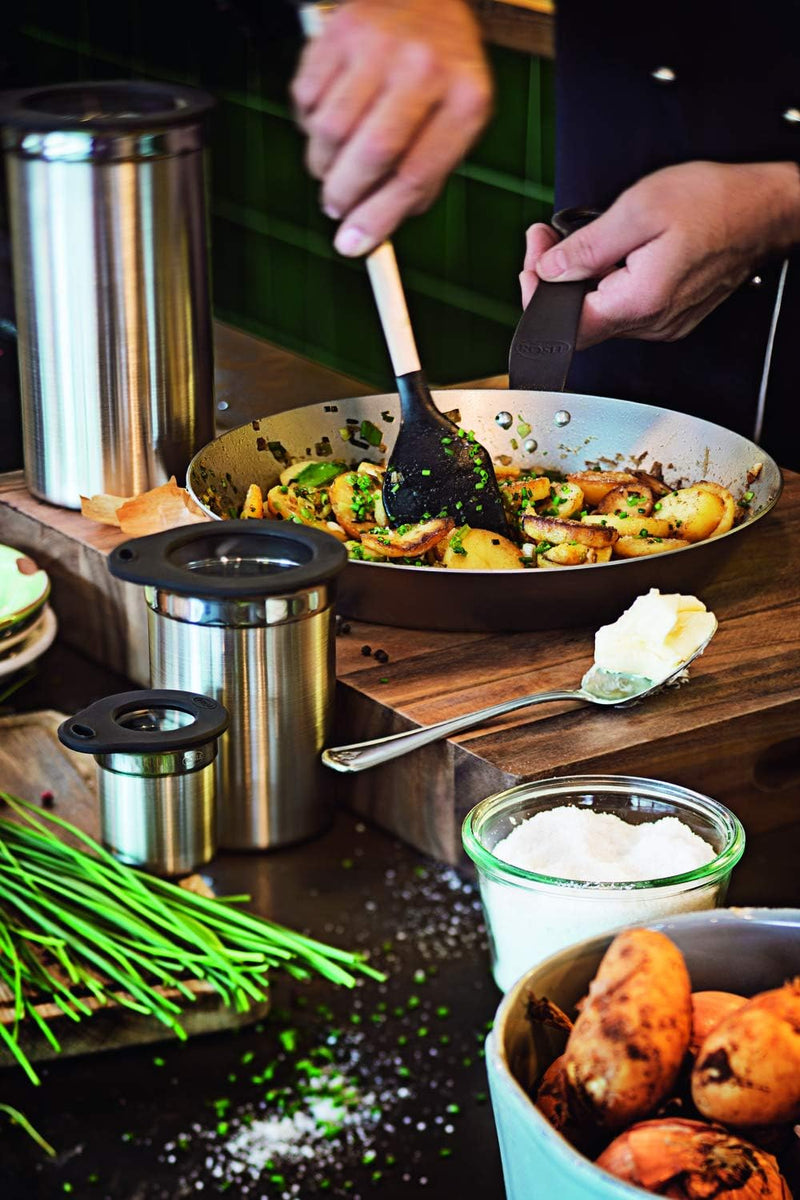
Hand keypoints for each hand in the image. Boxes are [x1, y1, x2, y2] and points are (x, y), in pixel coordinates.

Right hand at [292, 0, 491, 255]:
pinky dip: (308, 121)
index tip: (352, 245)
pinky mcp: (339, 30)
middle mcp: (424, 68)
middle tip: (334, 205)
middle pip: (371, 154)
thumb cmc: (440, 74)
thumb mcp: (452, 124)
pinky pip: (305, 98)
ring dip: (321, 161)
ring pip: (329, 129)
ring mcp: (379, 45)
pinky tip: (327, 114)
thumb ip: (419, 180)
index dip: (378, 218)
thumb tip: (366, 235)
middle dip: (343, 194)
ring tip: (334, 159)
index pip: (415, 175)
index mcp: (465, 101)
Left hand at [519, 161, 799, 347]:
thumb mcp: (639, 209)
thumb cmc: (717, 203)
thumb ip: (586, 246)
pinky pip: (622, 307)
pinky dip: (605, 284)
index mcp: (639, 301)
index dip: (537, 293)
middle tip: (546, 241)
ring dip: (578, 280)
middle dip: (552, 281)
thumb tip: (548, 268)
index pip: (566, 324)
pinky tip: (610, 255)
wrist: (764, 209)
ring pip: (599, 314)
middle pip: (578, 321)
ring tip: (578, 240)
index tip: (532, 258)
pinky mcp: (667, 314)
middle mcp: (650, 322)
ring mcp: (660, 322)